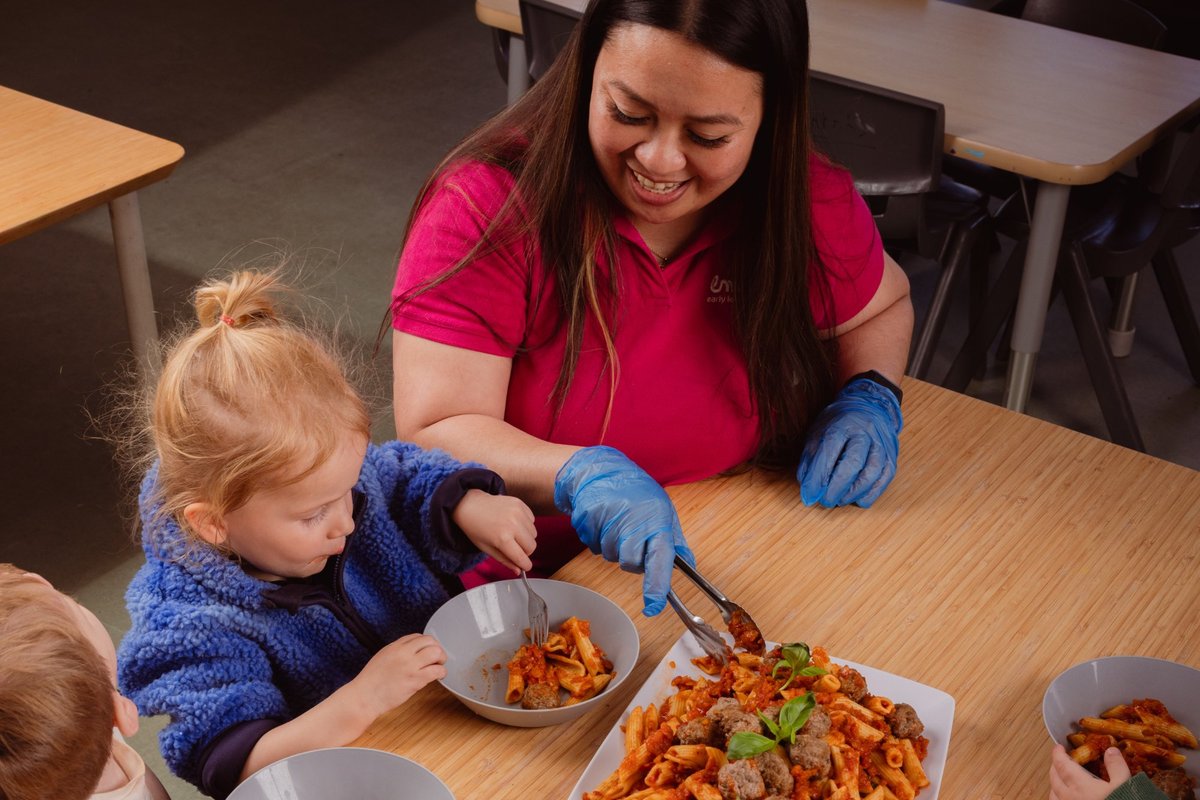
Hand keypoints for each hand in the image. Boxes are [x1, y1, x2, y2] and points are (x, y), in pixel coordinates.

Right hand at [349, 633, 446, 718]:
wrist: (364, 697)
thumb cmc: (371, 681)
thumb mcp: (383, 657)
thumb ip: (397, 652)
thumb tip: (412, 651)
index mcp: (395, 646)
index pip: (417, 636)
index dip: (426, 644)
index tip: (427, 651)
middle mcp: (403, 653)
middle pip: (430, 641)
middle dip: (437, 648)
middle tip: (436, 659)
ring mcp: (410, 666)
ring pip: (436, 652)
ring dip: (441, 659)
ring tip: (438, 666)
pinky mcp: (415, 680)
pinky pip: (436, 670)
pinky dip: (441, 672)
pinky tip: (438, 676)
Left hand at [455, 489, 536, 572]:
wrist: (470, 505)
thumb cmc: (475, 528)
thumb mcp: (487, 548)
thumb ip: (504, 560)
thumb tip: (518, 570)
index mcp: (502, 538)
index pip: (522, 557)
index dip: (525, 565)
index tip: (525, 566)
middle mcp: (513, 525)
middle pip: (532, 546)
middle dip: (525, 551)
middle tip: (515, 548)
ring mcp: (517, 512)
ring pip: (534, 534)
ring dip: (526, 537)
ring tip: (512, 534)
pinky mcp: (520, 504)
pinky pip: (532, 520)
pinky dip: (526, 525)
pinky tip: (514, 523)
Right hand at [553, 446, 694, 616]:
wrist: (601, 471)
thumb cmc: (637, 493)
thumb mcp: (664, 512)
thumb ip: (675, 541)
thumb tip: (690, 567)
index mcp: (656, 521)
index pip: (660, 559)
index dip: (657, 587)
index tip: (653, 608)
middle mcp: (632, 521)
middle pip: (630, 563)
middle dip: (631, 558)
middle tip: (632, 537)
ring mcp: (607, 520)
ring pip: (610, 556)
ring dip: (613, 547)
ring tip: (617, 523)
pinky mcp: (586, 520)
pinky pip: (593, 546)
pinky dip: (598, 539)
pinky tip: (603, 520)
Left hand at [796, 377, 901, 507]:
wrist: (869, 407)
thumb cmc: (838, 424)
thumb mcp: (817, 433)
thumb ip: (810, 460)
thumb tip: (808, 490)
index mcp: (841, 425)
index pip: (829, 452)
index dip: (818, 477)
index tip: (810, 494)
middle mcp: (864, 433)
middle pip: (853, 464)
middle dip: (837, 488)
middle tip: (825, 501)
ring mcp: (881, 444)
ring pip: (872, 473)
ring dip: (854, 493)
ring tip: (840, 501)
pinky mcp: (891, 456)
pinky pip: (885, 478)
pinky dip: (872, 493)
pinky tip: (858, 499)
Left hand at [1049, 744, 1130, 799]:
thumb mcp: (1125, 785)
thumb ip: (1116, 766)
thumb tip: (1111, 751)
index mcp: (1080, 785)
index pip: (1062, 765)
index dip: (1058, 754)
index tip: (1058, 747)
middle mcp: (1069, 797)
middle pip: (1054, 779)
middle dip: (1055, 768)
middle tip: (1059, 762)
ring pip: (1053, 795)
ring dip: (1054, 785)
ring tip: (1059, 781)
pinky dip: (1058, 799)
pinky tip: (1065, 799)